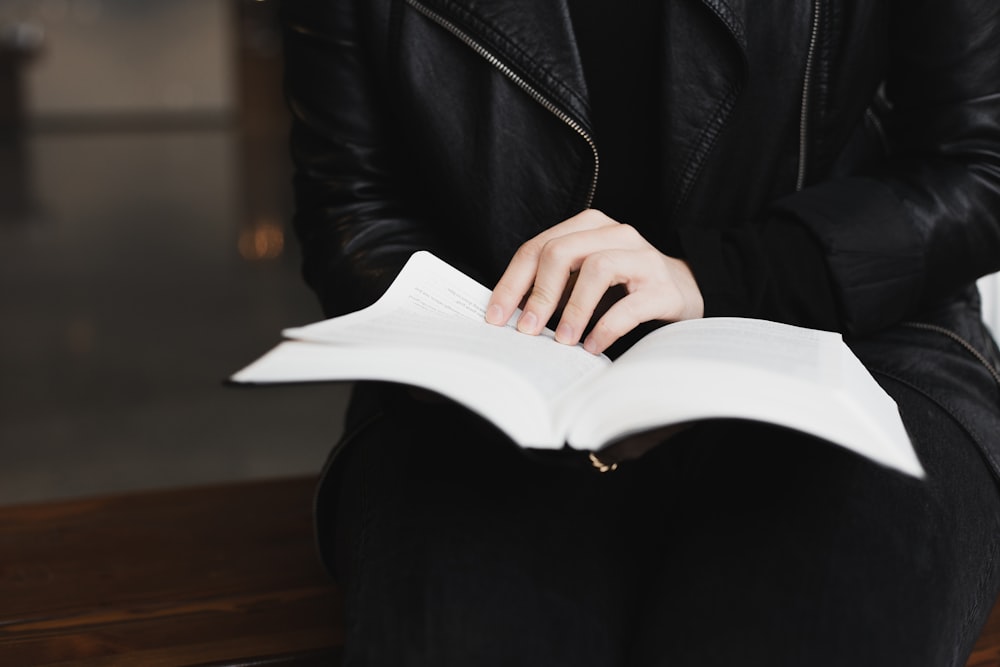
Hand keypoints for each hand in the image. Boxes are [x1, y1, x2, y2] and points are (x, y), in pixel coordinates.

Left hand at [485, 209, 703, 354]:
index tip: (496, 316)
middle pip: (562, 252)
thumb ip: (553, 285)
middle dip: (538, 294)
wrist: (688, 290)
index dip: (512, 283)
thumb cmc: (624, 287)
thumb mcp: (584, 278)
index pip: (537, 248)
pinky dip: (605, 328)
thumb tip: (509, 315)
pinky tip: (593, 346)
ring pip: (597, 269)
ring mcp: (643, 258)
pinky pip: (629, 305)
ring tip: (562, 340)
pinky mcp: (664, 288)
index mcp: (589, 227)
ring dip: (572, 310)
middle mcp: (616, 234)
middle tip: (526, 330)